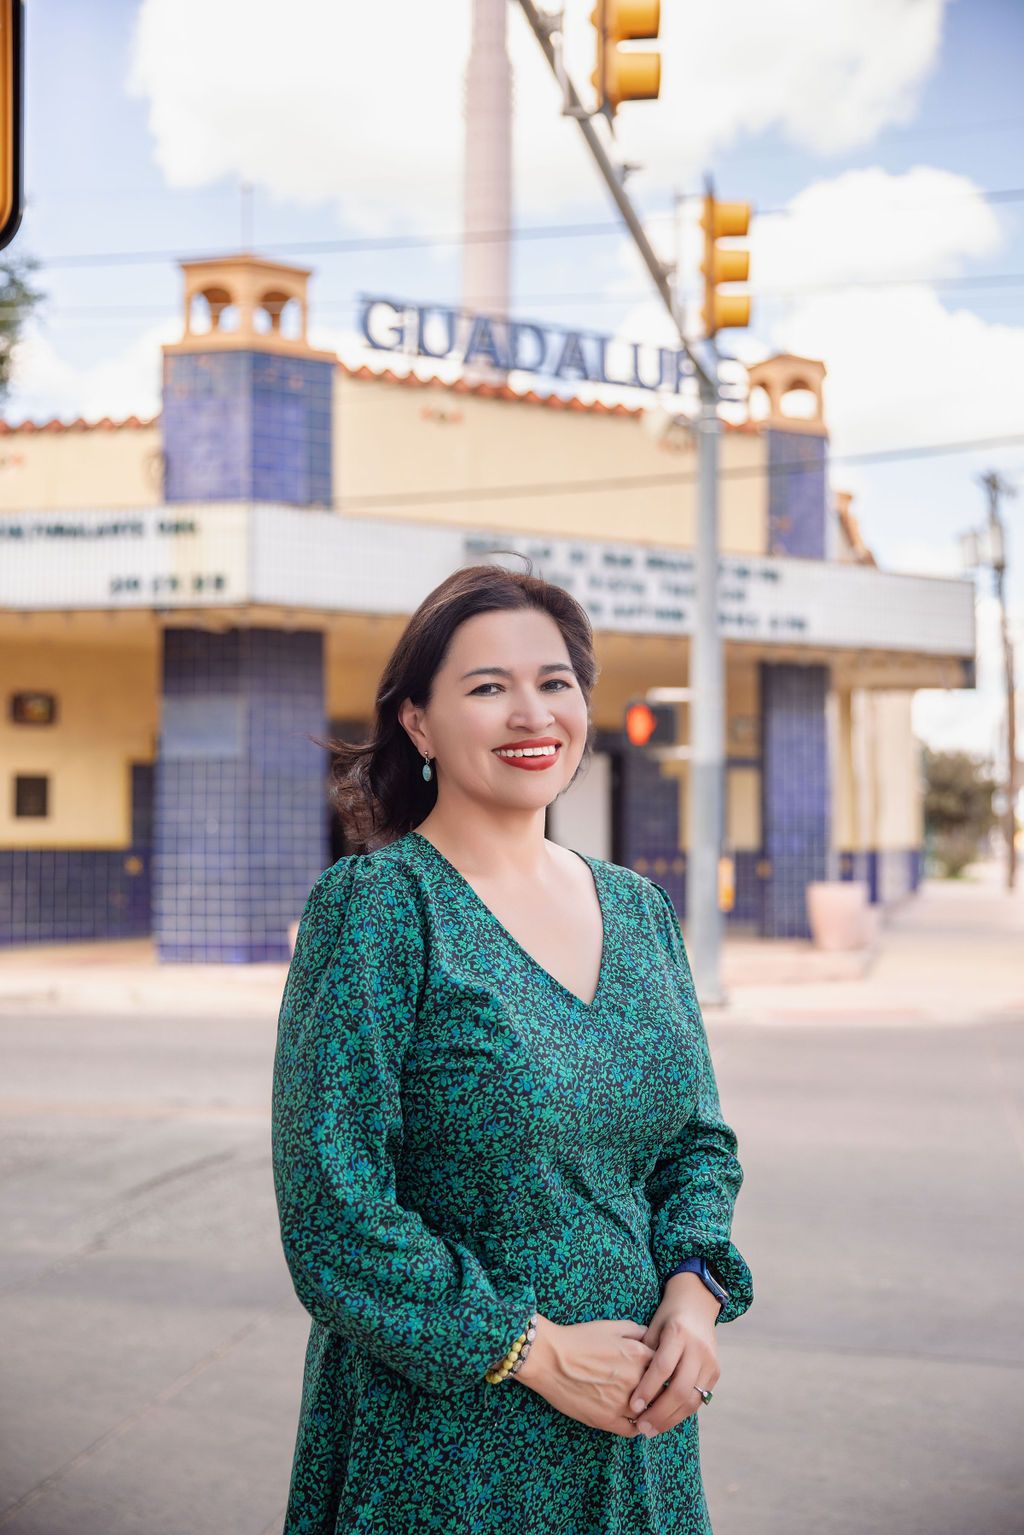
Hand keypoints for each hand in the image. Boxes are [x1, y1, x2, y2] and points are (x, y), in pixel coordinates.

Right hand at [514, 1315, 654, 1437]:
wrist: (549, 1358)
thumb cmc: (578, 1339)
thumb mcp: (611, 1326)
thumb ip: (637, 1331)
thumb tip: (652, 1338)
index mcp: (639, 1355)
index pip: (667, 1368)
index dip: (666, 1372)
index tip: (663, 1375)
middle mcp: (635, 1380)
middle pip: (662, 1392)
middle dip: (661, 1392)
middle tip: (658, 1393)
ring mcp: (622, 1402)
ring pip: (649, 1413)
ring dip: (650, 1411)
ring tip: (646, 1408)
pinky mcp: (607, 1420)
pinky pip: (632, 1430)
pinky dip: (637, 1426)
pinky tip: (634, 1420)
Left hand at [626, 1273, 721, 1437]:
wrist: (698, 1304)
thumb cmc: (668, 1315)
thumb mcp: (653, 1325)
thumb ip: (644, 1351)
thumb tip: (629, 1383)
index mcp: (679, 1334)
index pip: (663, 1368)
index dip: (647, 1389)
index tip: (632, 1406)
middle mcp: (698, 1349)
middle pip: (680, 1389)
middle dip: (659, 1412)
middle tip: (641, 1427)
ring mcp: (710, 1362)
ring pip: (692, 1400)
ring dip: (671, 1419)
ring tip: (651, 1430)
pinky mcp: (715, 1372)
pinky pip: (699, 1399)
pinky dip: (682, 1412)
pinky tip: (666, 1420)